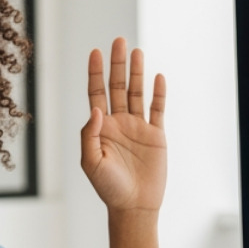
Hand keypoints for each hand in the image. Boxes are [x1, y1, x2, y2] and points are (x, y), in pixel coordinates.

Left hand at [82, 38, 165, 212]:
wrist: (134, 206)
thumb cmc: (108, 187)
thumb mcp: (91, 162)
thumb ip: (90, 134)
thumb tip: (96, 109)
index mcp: (101, 127)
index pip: (96, 93)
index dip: (96, 72)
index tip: (96, 52)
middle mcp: (119, 123)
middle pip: (117, 86)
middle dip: (117, 64)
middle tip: (119, 41)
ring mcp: (138, 127)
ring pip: (137, 93)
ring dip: (137, 73)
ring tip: (138, 52)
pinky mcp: (156, 135)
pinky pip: (158, 110)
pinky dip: (158, 94)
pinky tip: (158, 78)